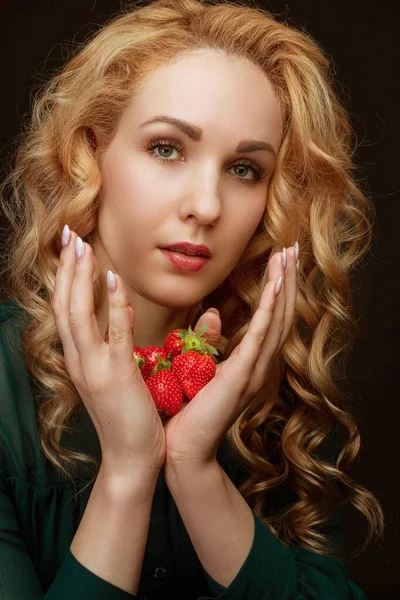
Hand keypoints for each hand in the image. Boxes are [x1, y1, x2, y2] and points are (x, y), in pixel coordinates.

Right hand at [51, 229, 165, 475]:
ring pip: (78, 314)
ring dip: (79, 278)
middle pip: (63, 305)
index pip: (65, 310)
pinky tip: (113, 279)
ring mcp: (95, 368)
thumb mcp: (116, 375)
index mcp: (79, 359)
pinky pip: (113, 334)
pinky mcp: (117, 376)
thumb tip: (122, 310)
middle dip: (65, 268)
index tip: (70, 248)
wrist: (131, 459)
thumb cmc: (127, 417)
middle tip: (67, 234)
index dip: (65, 278)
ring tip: (81, 246)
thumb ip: (115, 342)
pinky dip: (111, 305)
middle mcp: (79, 360)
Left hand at [163, 246, 297, 465]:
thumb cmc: (187, 412)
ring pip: (276, 322)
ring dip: (283, 288)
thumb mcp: (199, 368)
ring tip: (288, 258)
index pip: (270, 320)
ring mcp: (252, 373)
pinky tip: (276, 288)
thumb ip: (210, 341)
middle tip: (292, 249)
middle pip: (281, 316)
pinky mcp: (240, 378)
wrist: (182, 450)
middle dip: (287, 281)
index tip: (280, 261)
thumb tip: (214, 315)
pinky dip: (270, 312)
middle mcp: (257, 367)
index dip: (279, 290)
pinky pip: (259, 338)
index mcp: (248, 364)